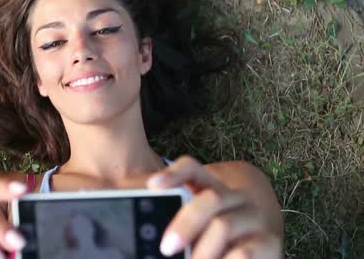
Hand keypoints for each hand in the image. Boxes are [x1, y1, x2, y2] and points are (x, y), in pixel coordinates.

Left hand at [146, 156, 282, 258]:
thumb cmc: (211, 238)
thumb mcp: (193, 227)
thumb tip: (147, 235)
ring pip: (224, 226)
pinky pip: (244, 252)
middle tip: (166, 248)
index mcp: (209, 187)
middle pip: (210, 198)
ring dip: (202, 250)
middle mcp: (234, 197)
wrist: (257, 250)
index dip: (174, 173)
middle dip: (185, 224)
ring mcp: (254, 217)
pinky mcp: (269, 242)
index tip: (152, 185)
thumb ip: (174, 222)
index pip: (192, 168)